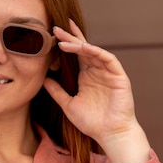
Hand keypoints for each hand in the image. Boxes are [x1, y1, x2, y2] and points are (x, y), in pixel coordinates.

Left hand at [43, 21, 149, 162]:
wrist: (110, 134)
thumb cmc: (92, 122)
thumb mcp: (68, 105)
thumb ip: (57, 91)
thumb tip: (43, 79)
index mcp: (86, 76)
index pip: (76, 55)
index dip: (67, 43)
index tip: (53, 33)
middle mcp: (97, 71)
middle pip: (83, 49)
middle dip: (70, 38)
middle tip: (56, 28)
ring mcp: (109, 73)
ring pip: (94, 52)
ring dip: (79, 45)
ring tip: (64, 40)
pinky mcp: (119, 76)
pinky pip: (108, 59)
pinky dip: (97, 52)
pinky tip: (85, 47)